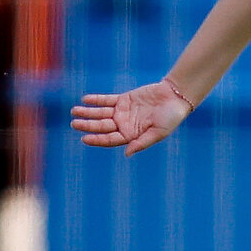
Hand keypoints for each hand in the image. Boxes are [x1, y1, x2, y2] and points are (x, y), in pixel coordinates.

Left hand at [71, 81, 193, 155]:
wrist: (176, 97)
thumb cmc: (171, 117)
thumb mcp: (158, 133)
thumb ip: (142, 143)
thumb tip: (127, 153)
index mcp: (132, 135)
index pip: (110, 139)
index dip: (97, 139)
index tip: (84, 138)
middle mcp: (125, 125)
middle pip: (102, 126)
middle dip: (88, 125)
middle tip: (75, 123)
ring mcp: (123, 112)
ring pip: (101, 113)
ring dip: (88, 112)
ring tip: (74, 111)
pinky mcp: (124, 99)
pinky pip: (107, 100)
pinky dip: (96, 100)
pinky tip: (86, 99)